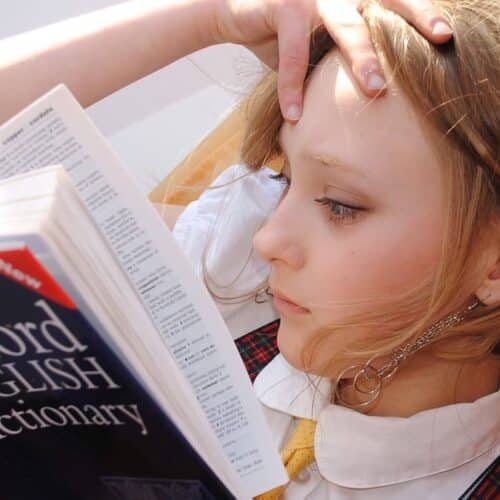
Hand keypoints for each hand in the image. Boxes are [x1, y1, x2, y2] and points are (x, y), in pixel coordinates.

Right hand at [214, 0, 451, 120]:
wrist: (239, 16)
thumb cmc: (285, 34)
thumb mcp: (319, 45)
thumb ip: (341, 57)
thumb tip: (371, 94)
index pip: (394, 2)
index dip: (421, 14)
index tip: (445, 36)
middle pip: (382, 6)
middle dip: (408, 28)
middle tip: (435, 48)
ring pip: (347, 26)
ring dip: (362, 59)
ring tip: (376, 91)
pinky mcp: (284, 6)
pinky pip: (294, 52)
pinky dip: (293, 86)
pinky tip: (294, 114)